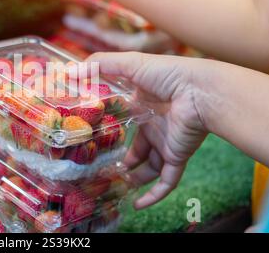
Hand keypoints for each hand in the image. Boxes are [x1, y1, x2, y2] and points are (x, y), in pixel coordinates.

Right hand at [87, 52, 210, 208]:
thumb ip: (101, 65)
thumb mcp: (129, 64)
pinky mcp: (177, 156)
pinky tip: (138, 204)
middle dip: (123, 158)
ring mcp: (166, 143)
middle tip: (102, 166)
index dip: (110, 129)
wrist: (199, 90)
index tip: (91, 136)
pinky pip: (166, 182)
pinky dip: (153, 195)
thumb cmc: (166, 74)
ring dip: (134, 178)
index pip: (125, 121)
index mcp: (143, 106)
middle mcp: (154, 126)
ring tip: (116, 184)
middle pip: (138, 147)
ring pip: (150, 167)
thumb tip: (69, 70)